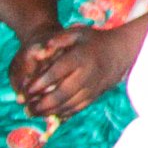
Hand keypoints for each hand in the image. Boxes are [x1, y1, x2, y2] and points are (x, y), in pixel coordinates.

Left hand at [11, 21, 133, 117]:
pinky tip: (51, 114)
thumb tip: (41, 52)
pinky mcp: (97, 95)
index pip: (57, 72)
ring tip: (34, 113)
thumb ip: (58, 39)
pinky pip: (79, 108)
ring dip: (50, 111)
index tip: (26, 91)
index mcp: (80, 57)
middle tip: (26, 109)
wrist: (122, 50)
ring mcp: (93, 86)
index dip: (40, 83)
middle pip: (62, 93)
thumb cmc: (94, 41)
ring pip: (70, 104)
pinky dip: (64, 113)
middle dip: (42, 104)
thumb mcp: (78, 33)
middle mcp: (87, 73)